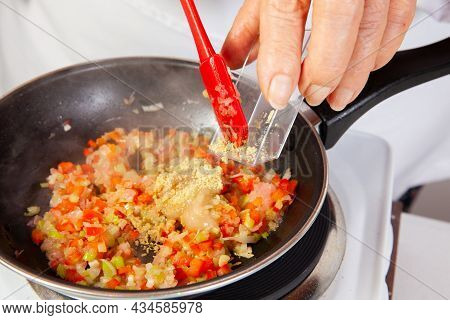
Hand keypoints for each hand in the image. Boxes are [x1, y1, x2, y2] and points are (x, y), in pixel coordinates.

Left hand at [221, 0, 415, 110]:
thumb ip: (253, 20)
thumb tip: (236, 57)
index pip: (285, 14)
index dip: (281, 60)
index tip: (278, 93)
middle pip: (338, 24)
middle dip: (324, 73)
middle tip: (310, 95)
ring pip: (372, 28)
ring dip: (354, 73)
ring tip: (336, 95)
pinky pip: (399, 19)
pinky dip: (381, 51)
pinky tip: (362, 67)